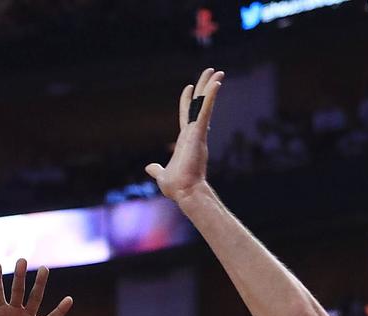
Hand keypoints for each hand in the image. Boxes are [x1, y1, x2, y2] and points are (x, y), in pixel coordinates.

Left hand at [145, 68, 224, 201]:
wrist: (185, 192)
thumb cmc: (176, 187)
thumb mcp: (161, 175)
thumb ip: (156, 169)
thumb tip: (149, 167)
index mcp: (184, 140)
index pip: (185, 115)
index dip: (186, 101)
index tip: (188, 87)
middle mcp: (193, 134)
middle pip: (198, 105)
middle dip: (204, 87)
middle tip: (212, 71)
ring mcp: (197, 133)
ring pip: (204, 105)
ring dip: (211, 87)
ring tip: (218, 71)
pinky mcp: (199, 134)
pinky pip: (204, 112)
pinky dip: (210, 98)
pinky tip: (216, 84)